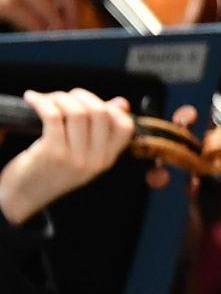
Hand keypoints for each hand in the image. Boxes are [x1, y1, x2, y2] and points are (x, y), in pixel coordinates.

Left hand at [0, 89, 133, 224]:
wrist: (21, 197)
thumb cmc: (49, 172)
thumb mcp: (82, 154)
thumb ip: (101, 130)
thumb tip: (121, 104)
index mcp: (106, 160)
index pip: (125, 126)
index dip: (111, 108)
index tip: (90, 103)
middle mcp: (94, 160)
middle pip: (99, 112)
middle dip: (80, 96)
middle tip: (64, 96)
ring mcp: (74, 157)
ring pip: (77, 112)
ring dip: (59, 97)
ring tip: (46, 99)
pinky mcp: (52, 152)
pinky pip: (53, 116)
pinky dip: (42, 102)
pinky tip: (32, 99)